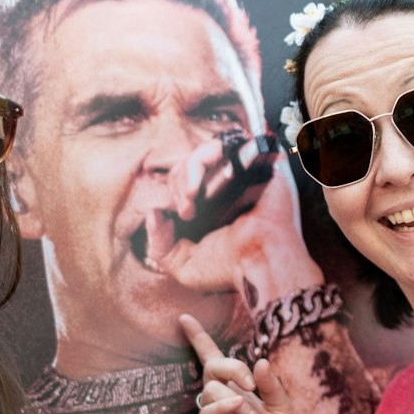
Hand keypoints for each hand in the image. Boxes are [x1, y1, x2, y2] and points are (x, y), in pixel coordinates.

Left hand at [172, 147, 321, 305]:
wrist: (261, 263)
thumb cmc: (229, 269)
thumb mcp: (183, 266)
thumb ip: (159, 244)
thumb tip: (152, 213)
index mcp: (212, 205)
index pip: (182, 182)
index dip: (172, 194)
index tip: (178, 218)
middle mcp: (227, 186)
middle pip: (188, 165)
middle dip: (177, 186)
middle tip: (187, 212)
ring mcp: (241, 172)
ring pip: (202, 153)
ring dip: (187, 175)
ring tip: (191, 200)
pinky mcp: (254, 161)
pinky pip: (224, 144)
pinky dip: (201, 161)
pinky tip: (197, 189)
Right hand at [181, 313, 295, 413]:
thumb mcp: (282, 407)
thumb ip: (271, 384)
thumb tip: (259, 361)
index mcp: (234, 387)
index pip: (211, 357)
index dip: (198, 337)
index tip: (185, 317)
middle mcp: (217, 398)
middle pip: (212, 367)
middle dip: (233, 368)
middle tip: (251, 384)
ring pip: (210, 390)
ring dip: (237, 398)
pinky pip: (206, 413)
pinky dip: (222, 406)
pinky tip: (238, 406)